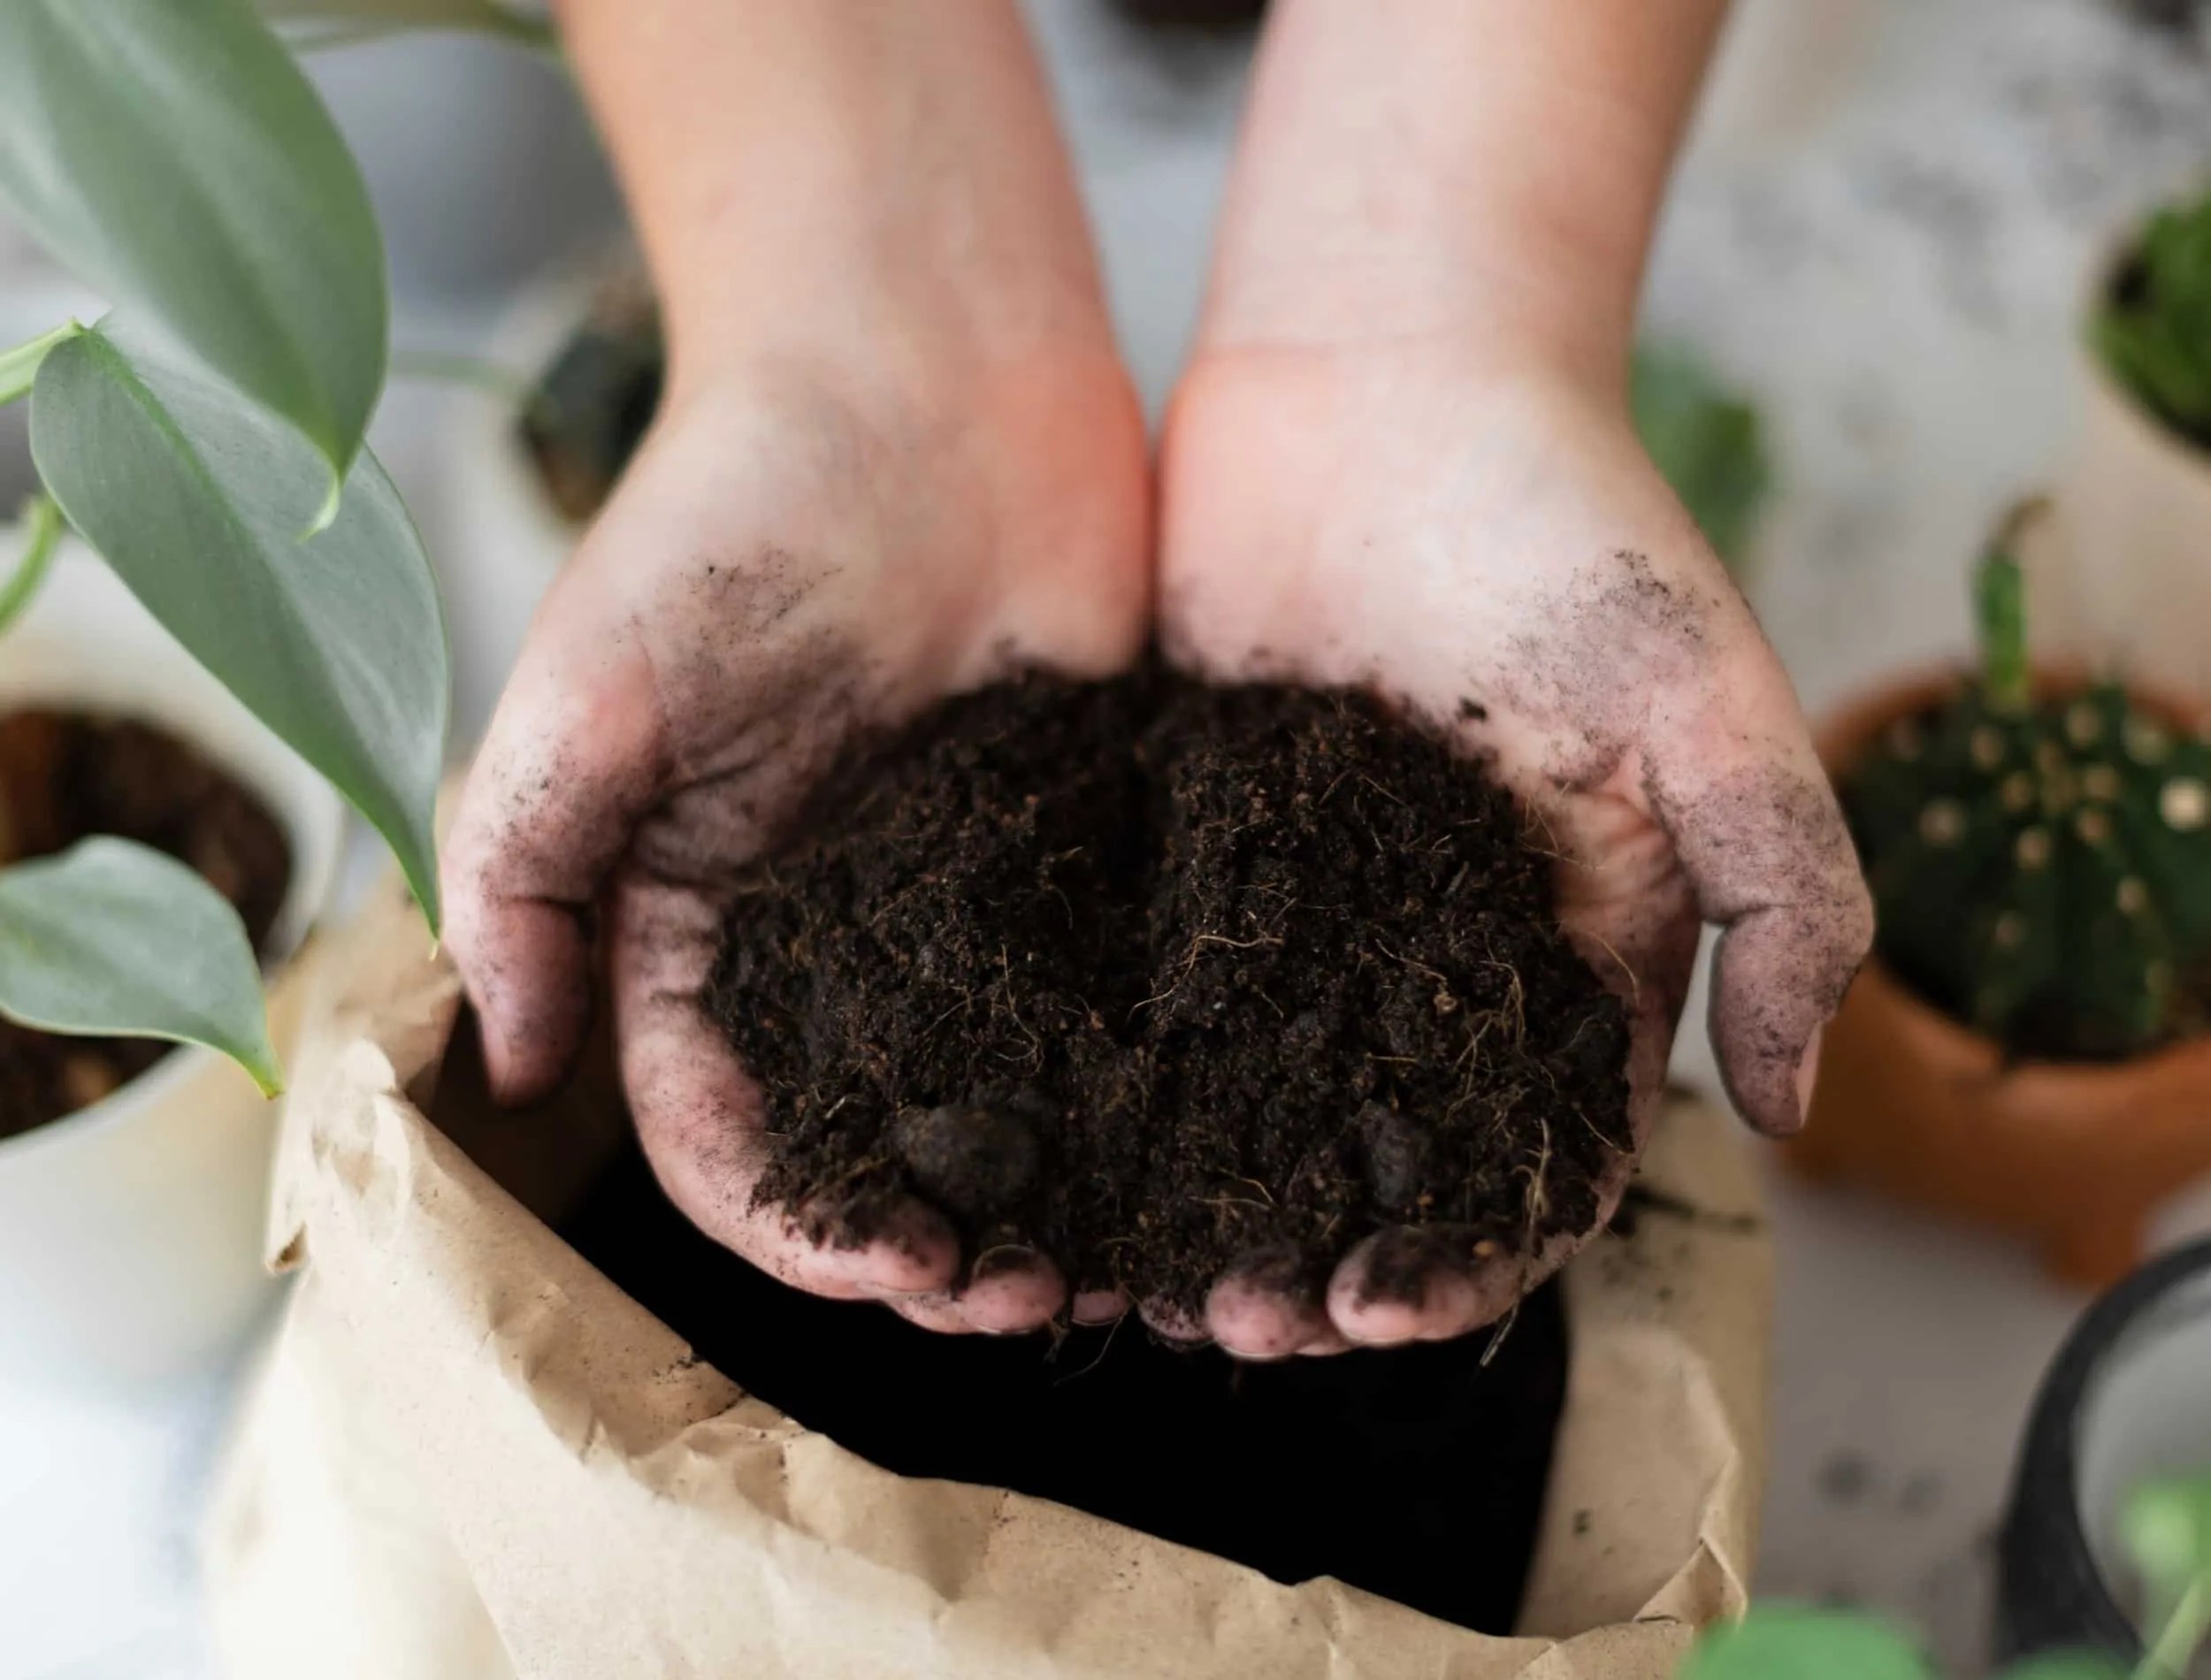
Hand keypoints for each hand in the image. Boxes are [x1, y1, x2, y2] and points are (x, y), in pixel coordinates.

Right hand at [444, 335, 1148, 1335]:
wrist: (919, 369)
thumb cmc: (733, 510)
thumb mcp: (587, 686)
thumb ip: (526, 870)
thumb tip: (510, 1065)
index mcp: (695, 927)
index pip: (726, 1135)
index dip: (797, 1225)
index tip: (898, 1264)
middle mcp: (824, 942)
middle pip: (868, 1149)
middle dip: (934, 1243)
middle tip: (1029, 1298)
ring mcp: (960, 906)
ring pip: (999, 1101)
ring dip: (1049, 1196)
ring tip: (1127, 1264)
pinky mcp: (1079, 853)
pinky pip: (1105, 996)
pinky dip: (1143, 1084)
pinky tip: (1207, 1144)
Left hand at [1157, 342, 1871, 1355]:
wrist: (1382, 365)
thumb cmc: (1562, 514)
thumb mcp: (1705, 693)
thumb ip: (1783, 886)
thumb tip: (1804, 1105)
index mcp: (1565, 943)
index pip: (1525, 1157)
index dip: (1461, 1259)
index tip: (1370, 1312)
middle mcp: (1430, 948)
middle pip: (1371, 1160)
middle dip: (1308, 1261)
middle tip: (1224, 1325)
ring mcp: (1300, 903)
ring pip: (1245, 1102)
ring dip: (1196, 1202)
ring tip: (1124, 1276)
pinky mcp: (1186, 842)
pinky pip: (1144, 987)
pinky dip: (1107, 1077)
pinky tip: (1044, 1141)